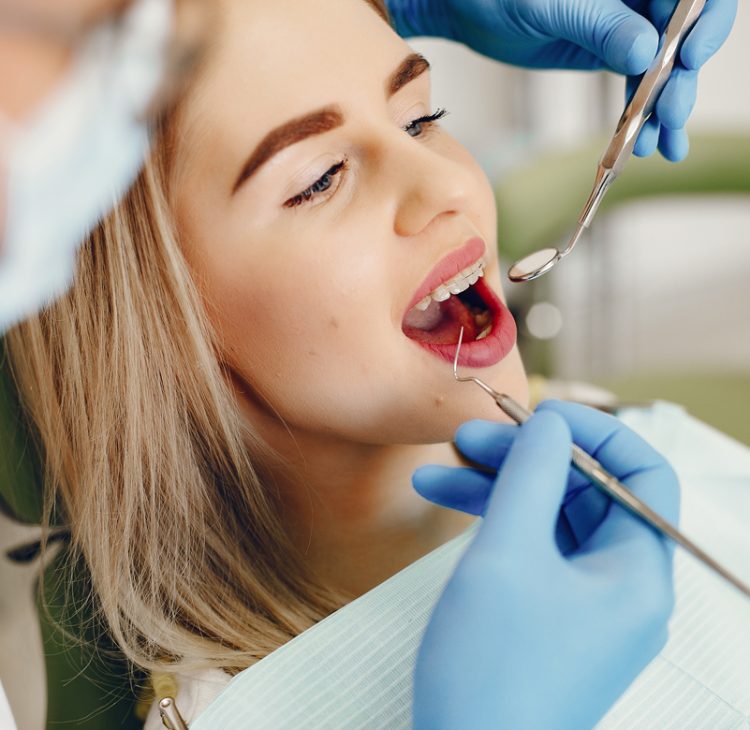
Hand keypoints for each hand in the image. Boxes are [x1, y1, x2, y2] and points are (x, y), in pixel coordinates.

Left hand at [388, 0, 736, 160]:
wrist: (465, 8)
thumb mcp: (546, 6)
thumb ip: (597, 24)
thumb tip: (644, 51)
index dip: (702, 24)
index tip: (687, 58)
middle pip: (681, 36)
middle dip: (680, 78)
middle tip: (668, 115)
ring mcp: (625, 23)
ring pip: (661, 66)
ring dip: (662, 108)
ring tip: (657, 144)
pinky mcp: (608, 50)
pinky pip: (636, 82)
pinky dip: (641, 113)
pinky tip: (645, 142)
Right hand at [412, 402, 679, 728]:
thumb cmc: (492, 671)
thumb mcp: (507, 554)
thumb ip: (532, 476)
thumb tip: (550, 424)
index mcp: (636, 574)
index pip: (641, 475)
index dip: (595, 433)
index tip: (539, 414)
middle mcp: (619, 586)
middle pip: (585, 492)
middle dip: (527, 458)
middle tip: (471, 438)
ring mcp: (581, 603)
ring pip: (550, 518)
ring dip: (498, 486)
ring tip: (441, 468)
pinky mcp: (546, 615)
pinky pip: (529, 549)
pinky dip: (492, 521)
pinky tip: (445, 501)